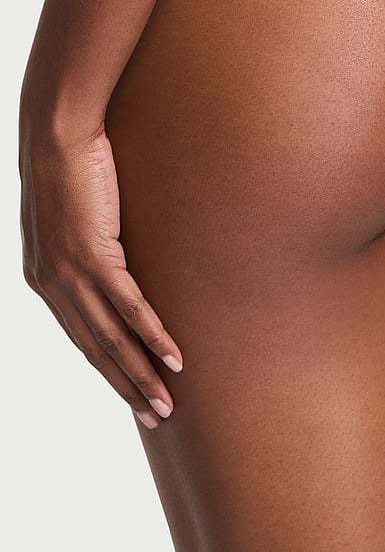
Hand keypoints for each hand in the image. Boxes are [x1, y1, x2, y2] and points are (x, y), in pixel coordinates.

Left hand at [20, 125, 182, 429]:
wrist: (56, 135)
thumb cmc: (70, 168)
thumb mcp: (75, 218)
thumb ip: (88, 247)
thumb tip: (115, 258)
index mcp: (45, 280)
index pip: (81, 338)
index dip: (110, 371)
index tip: (134, 395)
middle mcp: (52, 285)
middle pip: (95, 349)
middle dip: (126, 387)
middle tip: (155, 417)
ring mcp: (70, 273)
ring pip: (109, 338)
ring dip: (141, 374)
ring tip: (166, 403)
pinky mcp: (92, 255)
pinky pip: (127, 305)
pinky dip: (151, 335)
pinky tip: (172, 357)